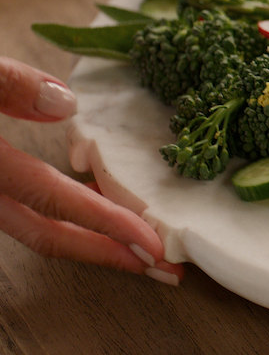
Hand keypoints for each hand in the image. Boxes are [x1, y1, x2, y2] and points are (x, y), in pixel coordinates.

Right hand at [0, 57, 183, 284]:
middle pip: (45, 236)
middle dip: (110, 256)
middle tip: (167, 272)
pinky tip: (90, 209)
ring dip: (88, 241)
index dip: (107, 226)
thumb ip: (4, 83)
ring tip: (141, 248)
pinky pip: (16, 211)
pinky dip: (59, 217)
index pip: (52, 202)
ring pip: (31, 228)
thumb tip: (66, 106)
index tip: (155, 246)